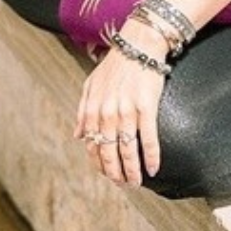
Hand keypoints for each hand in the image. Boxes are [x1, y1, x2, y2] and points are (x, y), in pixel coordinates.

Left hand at [74, 24, 167, 186]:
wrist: (138, 46)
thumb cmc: (115, 66)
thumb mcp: (91, 85)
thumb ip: (83, 111)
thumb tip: (78, 136)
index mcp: (92, 108)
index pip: (92, 144)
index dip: (99, 163)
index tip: (107, 174)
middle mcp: (106, 112)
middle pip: (108, 151)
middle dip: (115, 172)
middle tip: (122, 184)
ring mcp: (126, 111)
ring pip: (127, 149)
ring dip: (132, 170)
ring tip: (136, 183)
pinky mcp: (146, 108)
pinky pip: (148, 139)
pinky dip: (151, 157)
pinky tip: (153, 169)